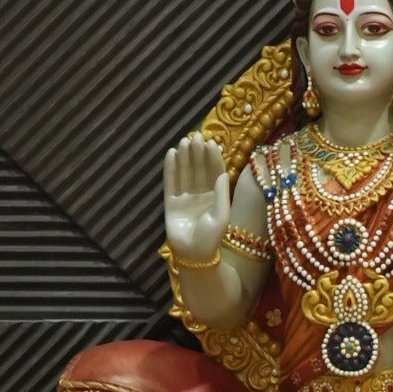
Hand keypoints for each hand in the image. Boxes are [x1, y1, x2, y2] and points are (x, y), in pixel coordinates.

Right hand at [164, 134, 231, 265]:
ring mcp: (184, 198)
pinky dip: (170, 168)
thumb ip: (222, 194)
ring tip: (184, 141)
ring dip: (184, 157)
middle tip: (197, 136)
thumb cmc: (211, 239)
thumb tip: (222, 172)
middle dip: (198, 153)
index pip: (214, 173)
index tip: (212, 143)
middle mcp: (200, 195)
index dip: (213, 158)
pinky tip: (171, 154)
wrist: (193, 255)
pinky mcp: (170, 202)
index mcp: (215, 197)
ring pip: (185, 173)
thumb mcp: (222, 216)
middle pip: (199, 170)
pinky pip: (170, 182)